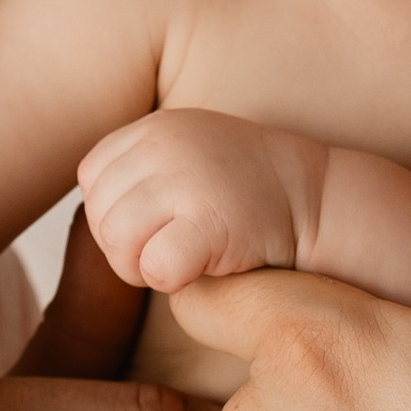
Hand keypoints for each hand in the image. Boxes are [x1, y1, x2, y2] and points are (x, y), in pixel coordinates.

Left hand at [78, 106, 326, 292]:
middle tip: (168, 251)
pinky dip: (170, 281)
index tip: (155, 225)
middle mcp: (164, 146)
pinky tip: (201, 270)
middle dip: (124, 247)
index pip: (92, 177)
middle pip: (100, 213)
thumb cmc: (247, 192)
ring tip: (181, 262)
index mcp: (153, 128)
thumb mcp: (185, 155)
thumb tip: (93, 219)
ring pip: (117, 241)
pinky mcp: (210, 221)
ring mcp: (186, 179)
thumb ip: (138, 172)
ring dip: (141, 268)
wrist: (318, 199)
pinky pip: (155, 267)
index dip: (114, 213)